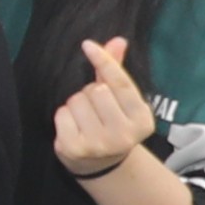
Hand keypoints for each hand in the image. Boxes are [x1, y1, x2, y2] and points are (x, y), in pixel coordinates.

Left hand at [52, 35, 161, 181]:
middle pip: (96, 90)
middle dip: (91, 93)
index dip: (103, 61)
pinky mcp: (75, 149)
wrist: (100, 164)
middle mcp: (124, 135)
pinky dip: (63, 117)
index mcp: (142, 119)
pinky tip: (73, 128)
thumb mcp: (122, 101)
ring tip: (85, 119)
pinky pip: (61, 115)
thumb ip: (117, 70)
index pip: (120, 83)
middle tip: (96, 109)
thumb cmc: (111, 123)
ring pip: (77, 100)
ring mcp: (99, 144)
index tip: (87, 45)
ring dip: (76, 105)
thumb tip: (118, 40)